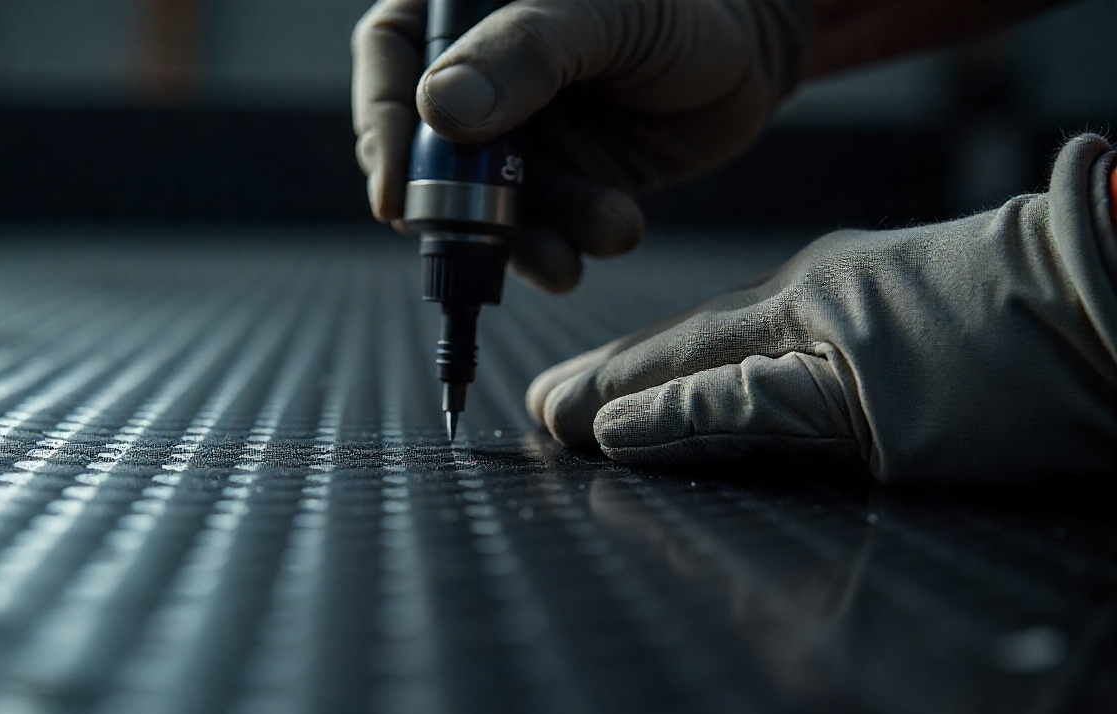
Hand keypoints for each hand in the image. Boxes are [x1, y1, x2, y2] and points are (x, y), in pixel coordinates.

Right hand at [351, 0, 812, 292]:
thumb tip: (437, 110)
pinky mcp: (558, 179)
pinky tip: (613, 231)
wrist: (755, 52)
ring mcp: (515, 130)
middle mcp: (478, 71)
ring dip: (525, 239)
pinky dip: (570, 241)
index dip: (383, 126)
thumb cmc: (683, 3)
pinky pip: (544, 224)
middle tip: (488, 240)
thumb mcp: (606, 10)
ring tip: (567, 261)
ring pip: (485, 200)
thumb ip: (525, 51)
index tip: (397, 196)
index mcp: (466, 5)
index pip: (392, 56)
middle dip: (458, 205)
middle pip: (426, 145)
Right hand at [526, 135, 1116, 483]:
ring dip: (668, 375)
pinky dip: (730, 371)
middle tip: (552, 406)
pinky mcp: (897, 315)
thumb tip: (627, 422)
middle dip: (617, 380)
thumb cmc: (1015, 372)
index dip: (601, 394)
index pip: (668, 360)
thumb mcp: (865, 410)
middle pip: (691, 345)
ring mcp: (858, 296)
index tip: (544, 417)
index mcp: (794, 310)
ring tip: (616, 400)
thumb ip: (738, 411)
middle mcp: (815, 292)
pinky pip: (783, 344)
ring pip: (736, 343)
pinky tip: (726, 384)